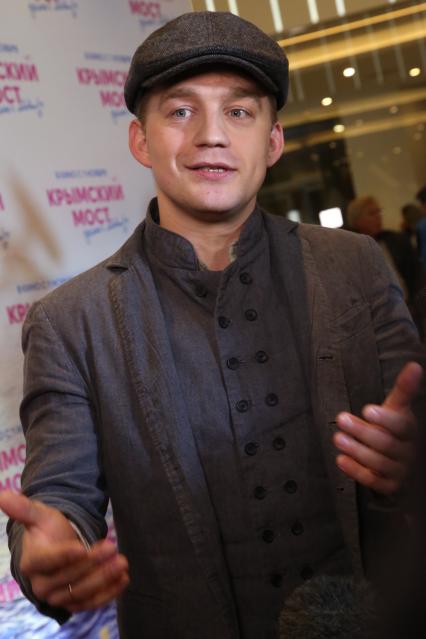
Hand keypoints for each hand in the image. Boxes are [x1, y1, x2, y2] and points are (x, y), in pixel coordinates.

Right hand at [0, 491, 128, 611]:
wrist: (58, 547)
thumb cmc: (48, 530)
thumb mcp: (39, 516)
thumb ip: (24, 509)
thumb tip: (2, 494)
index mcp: (32, 562)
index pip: (47, 562)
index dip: (64, 556)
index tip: (82, 547)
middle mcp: (42, 585)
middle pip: (69, 577)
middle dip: (92, 562)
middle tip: (111, 546)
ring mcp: (59, 597)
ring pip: (81, 592)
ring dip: (103, 578)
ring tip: (121, 562)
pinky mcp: (76, 603)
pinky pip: (92, 603)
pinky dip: (109, 593)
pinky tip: (124, 579)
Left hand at [333, 362, 421, 494]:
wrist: (404, 463)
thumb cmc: (396, 430)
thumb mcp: (399, 410)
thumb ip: (404, 390)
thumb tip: (415, 365)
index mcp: (411, 432)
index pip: (402, 426)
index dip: (386, 419)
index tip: (367, 410)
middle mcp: (408, 452)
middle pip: (386, 444)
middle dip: (363, 432)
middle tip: (341, 419)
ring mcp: (399, 471)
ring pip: (379, 463)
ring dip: (357, 451)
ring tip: (337, 438)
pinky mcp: (388, 485)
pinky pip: (372, 481)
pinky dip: (355, 471)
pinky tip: (340, 460)